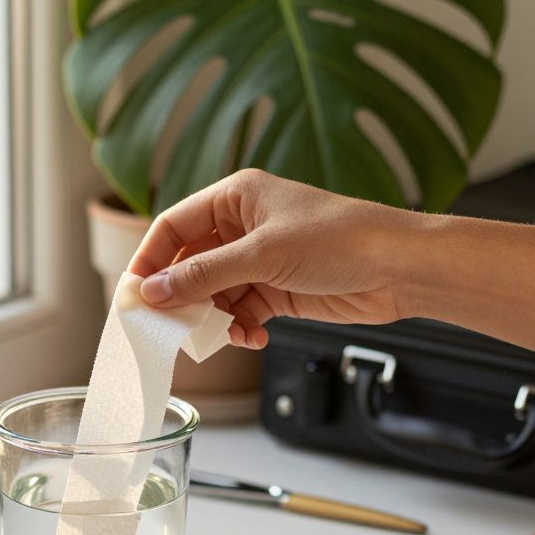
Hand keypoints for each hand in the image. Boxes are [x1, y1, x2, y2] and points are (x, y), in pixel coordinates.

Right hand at [128, 169, 425, 348]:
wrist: (400, 269)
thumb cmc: (339, 240)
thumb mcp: (262, 256)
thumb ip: (203, 276)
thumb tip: (151, 292)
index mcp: (236, 197)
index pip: (173, 226)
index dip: (149, 260)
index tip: (134, 295)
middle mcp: (244, 226)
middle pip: (190, 263)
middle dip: (181, 296)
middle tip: (169, 327)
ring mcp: (261, 259)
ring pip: (214, 293)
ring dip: (212, 317)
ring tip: (219, 335)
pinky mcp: (278, 289)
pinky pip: (241, 311)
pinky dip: (240, 327)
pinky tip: (251, 337)